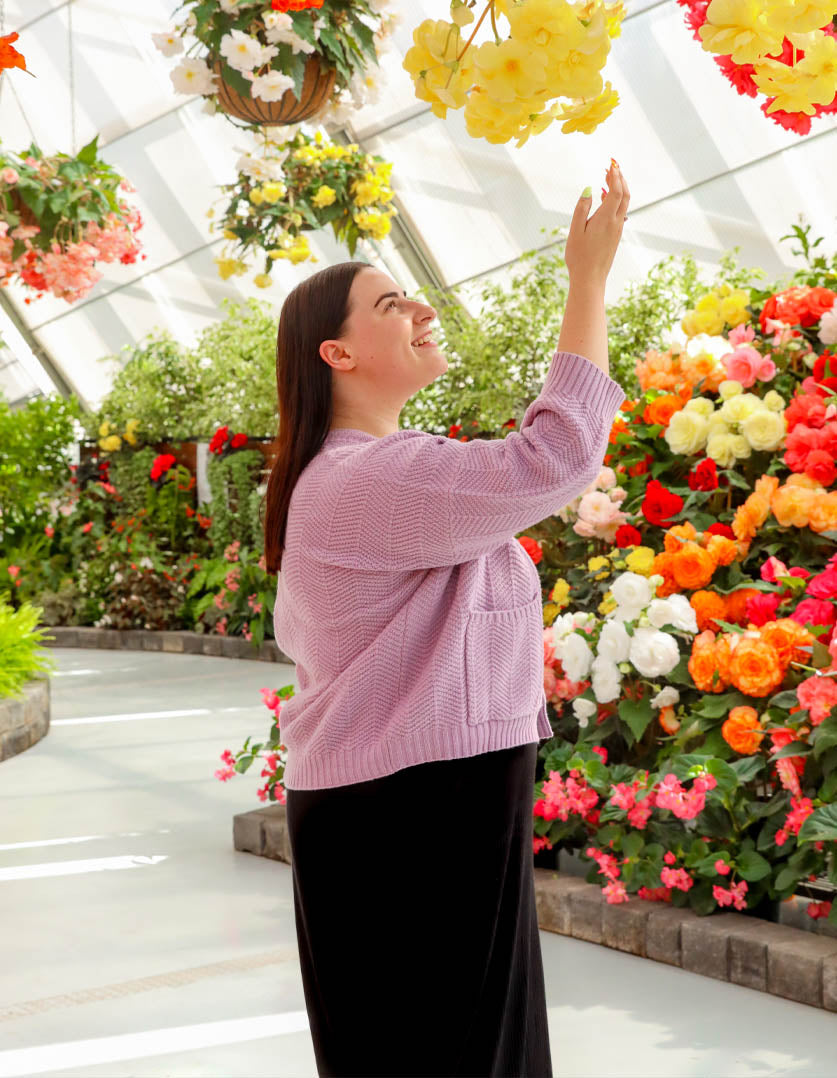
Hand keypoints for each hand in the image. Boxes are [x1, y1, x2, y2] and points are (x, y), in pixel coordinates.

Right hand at [564, 160, 629, 290]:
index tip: (611, 164)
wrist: (590, 279)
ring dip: (619, 188)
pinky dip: (616, 200)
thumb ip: (582, 209)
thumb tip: (588, 189)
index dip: (615, 176)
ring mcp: (617, 230)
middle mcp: (616, 223)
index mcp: (606, 219)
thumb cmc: (579, 257)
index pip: (616, 191)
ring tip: (608, 178)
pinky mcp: (615, 236)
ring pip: (624, 203)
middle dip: (620, 178)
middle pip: (625, 194)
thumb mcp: (575, 231)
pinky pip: (620, 212)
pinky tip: (606, 198)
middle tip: (612, 165)